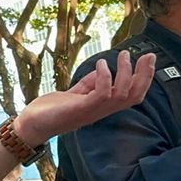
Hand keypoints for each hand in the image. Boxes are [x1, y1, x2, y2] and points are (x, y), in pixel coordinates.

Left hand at [16, 50, 154, 145]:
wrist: (31, 125)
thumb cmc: (52, 111)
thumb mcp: (74, 94)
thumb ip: (88, 85)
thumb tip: (102, 72)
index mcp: (102, 107)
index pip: (132, 95)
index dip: (144, 79)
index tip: (148, 60)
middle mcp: (101, 111)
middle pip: (134, 96)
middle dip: (145, 75)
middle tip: (149, 55)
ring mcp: (92, 111)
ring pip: (122, 94)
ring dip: (126, 73)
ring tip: (123, 55)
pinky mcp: (80, 109)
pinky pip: (101, 95)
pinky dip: (105, 78)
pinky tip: (101, 64)